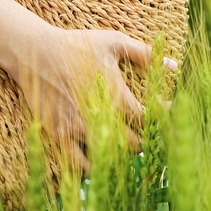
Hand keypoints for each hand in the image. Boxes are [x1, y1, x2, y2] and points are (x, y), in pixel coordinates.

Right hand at [0, 0, 177, 174]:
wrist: (36, 51)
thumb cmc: (78, 45)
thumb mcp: (114, 42)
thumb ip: (145, 55)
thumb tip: (174, 66)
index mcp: (116, 95)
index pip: (148, 120)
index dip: (161, 122)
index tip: (165, 118)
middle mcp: (100, 117)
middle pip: (133, 144)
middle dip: (145, 143)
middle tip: (150, 139)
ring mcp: (78, 129)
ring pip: (109, 156)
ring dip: (122, 156)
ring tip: (128, 150)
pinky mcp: (60, 135)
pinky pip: (80, 164)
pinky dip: (94, 168)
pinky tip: (101, 162)